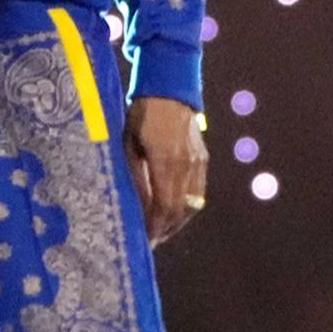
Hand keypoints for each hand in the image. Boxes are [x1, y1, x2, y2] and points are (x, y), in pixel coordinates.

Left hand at [124, 96, 208, 246]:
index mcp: (166, 162)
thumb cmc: (141, 115)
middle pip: (180, 210)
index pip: (164, 206)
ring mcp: (198, 163)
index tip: (145, 240)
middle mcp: (187, 166)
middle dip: (166, 229)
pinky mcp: (203, 159)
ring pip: (192, 204)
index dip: (156, 226)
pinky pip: (198, 191)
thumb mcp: (129, 144)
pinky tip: (174, 211)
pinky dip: (187, 206)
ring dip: (177, 221)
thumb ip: (135, 176)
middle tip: (151, 241)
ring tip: (161, 230)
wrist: (169, 90)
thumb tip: (137, 207)